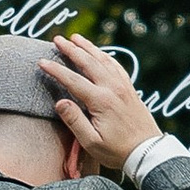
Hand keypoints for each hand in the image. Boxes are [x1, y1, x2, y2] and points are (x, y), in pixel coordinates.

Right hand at [40, 32, 155, 179]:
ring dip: (88, 47)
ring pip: (103, 60)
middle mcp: (112, 89)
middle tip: (57, 39)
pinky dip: (106, 56)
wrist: (147, 152)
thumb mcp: (91, 142)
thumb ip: (74, 121)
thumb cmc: (118, 151)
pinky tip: (100, 52)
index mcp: (101, 101)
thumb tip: (60, 102)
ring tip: (75, 38)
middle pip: (88, 63)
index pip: (73, 80)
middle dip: (71, 49)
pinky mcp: (130, 90)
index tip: (42, 62)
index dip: (56, 70)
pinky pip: (116, 66)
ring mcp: (123, 87)